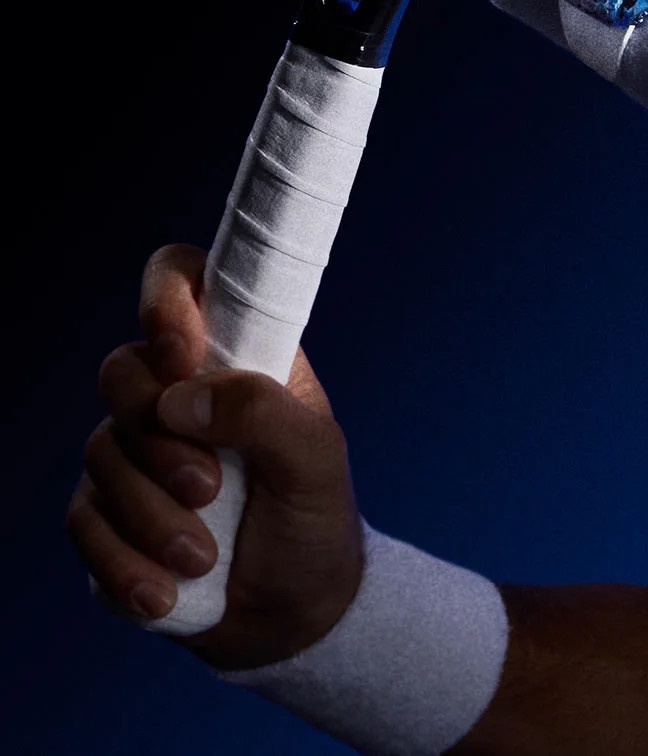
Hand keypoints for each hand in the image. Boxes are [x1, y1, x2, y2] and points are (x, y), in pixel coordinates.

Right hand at [65, 245, 362, 670]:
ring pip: (101, 449)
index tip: (178, 353)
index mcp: (238, 354)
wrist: (293, 615)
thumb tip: (181, 398)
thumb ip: (263, 411)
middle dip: (157, 438)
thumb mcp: (315, 459)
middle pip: (122, 370)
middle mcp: (181, 390)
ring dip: (149, 513)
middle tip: (208, 486)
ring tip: (201, 556)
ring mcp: (139, 448)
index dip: (165, 298)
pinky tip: (164, 592)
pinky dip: (122, 559)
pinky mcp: (109, 509)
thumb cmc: (314, 519)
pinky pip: (82, 518)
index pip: (183, 281)